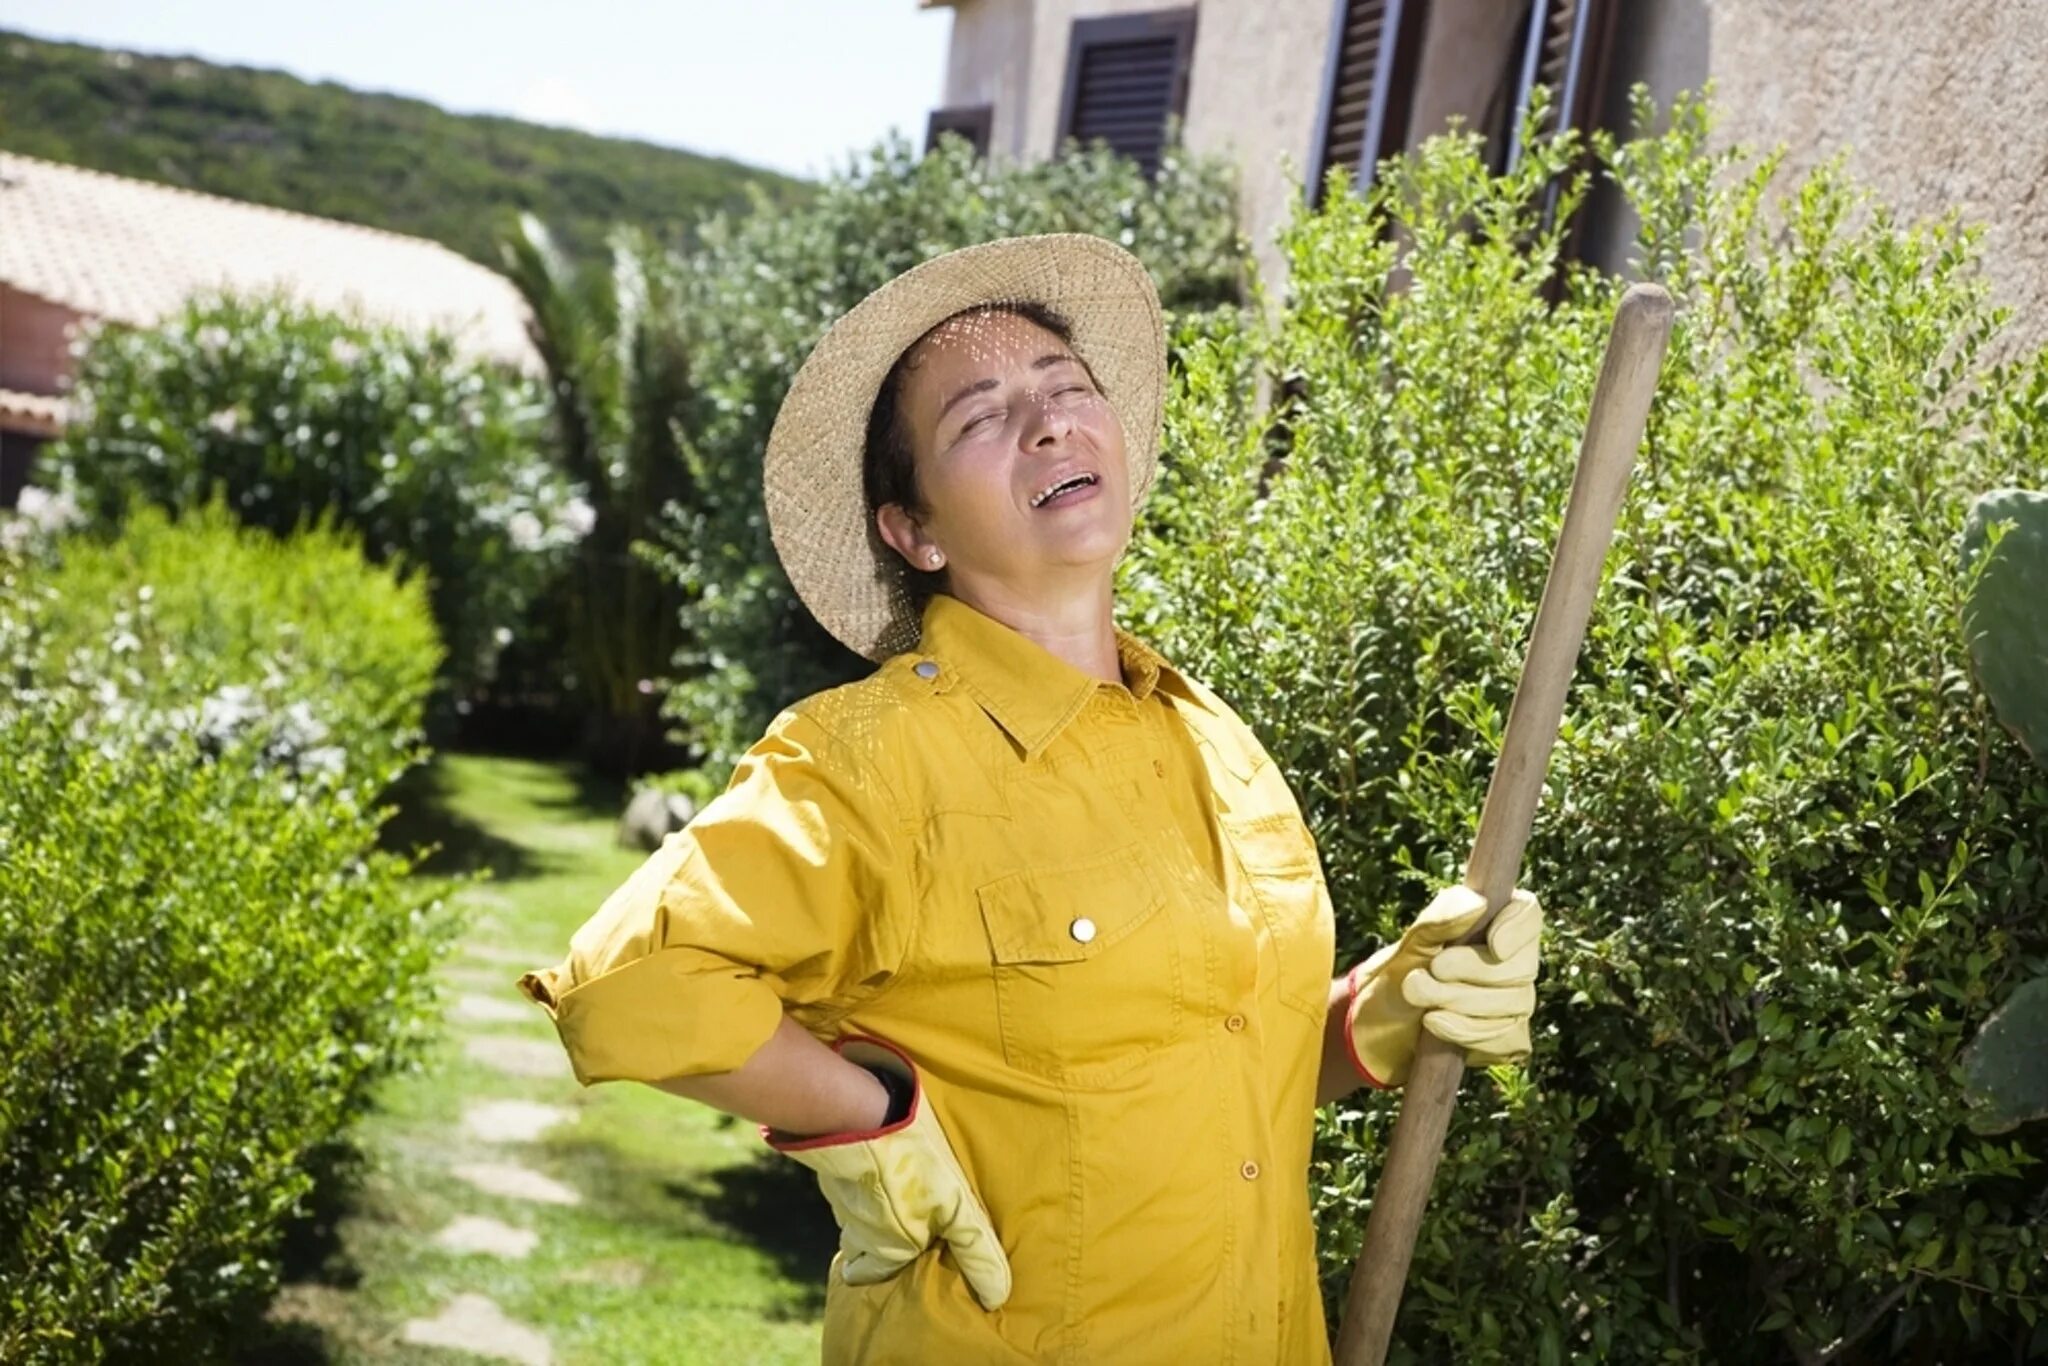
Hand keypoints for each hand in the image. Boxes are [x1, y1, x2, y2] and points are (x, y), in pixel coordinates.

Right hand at [765, 1036, 1010, 1308]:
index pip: (872, 1275)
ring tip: (889, 1195)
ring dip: (867, 1210)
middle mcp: (857, 1232)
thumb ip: (975, 1250)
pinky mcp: (833, 1168)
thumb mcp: (957, 1209)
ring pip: (851, 1217)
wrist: (861, 1117)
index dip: (883, 1269)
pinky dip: (857, 1180)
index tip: (891, 1262)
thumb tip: (996, 1297)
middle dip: (872, 1245)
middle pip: (859, 1249)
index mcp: (886, 1249)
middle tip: (894, 1229)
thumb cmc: (913, 1165)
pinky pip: (843, 1185)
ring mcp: (840, 1200)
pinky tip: (874, 1163)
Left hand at [1343, 886, 1541, 1087]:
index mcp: (1492, 923)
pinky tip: (1436, 1025)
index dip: (1517, 928)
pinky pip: (1507, 1037)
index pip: (1528, 914)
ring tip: (1418, 999)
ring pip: (1515, 1003)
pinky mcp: (1508, 1038)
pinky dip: (1468, 1032)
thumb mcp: (1407, 946)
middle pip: (1523, 965)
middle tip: (1426, 974)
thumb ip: (1439, 920)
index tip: (1492, 944)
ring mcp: (1514, 1001)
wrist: (1375, 1032)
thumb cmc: (1394, 978)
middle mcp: (1512, 961)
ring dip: (1460, 1003)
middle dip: (1471, 972)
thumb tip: (1478, 903)